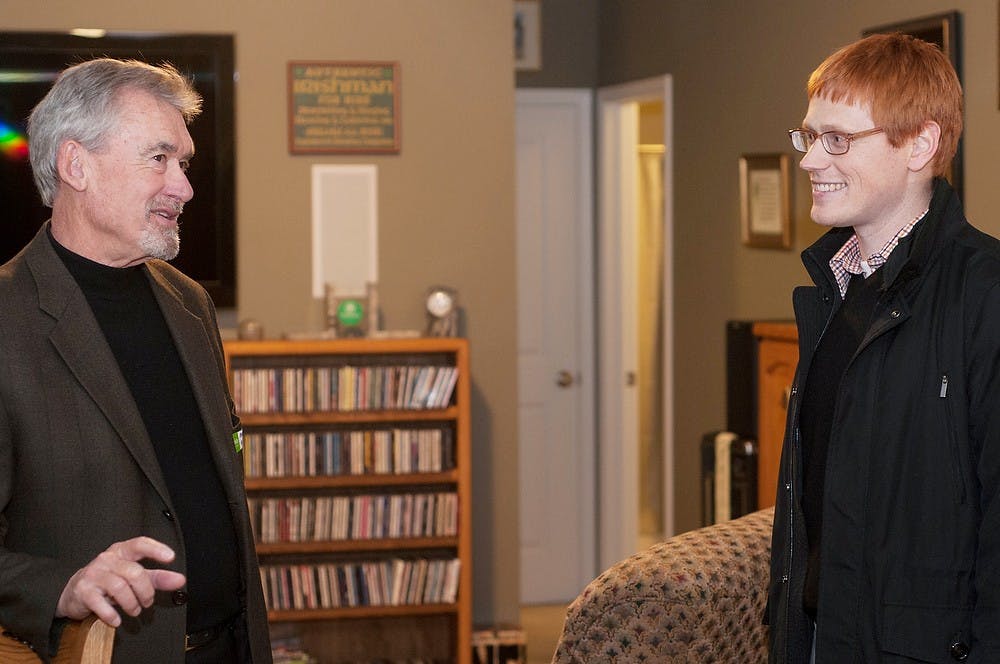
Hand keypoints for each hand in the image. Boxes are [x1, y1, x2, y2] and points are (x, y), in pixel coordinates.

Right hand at [56, 537, 186, 626]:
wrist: (74, 592)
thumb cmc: (108, 580)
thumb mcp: (134, 576)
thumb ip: (157, 578)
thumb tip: (179, 580)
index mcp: (122, 551)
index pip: (140, 544)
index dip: (156, 549)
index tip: (171, 557)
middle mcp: (107, 559)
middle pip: (134, 572)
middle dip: (146, 592)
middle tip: (147, 602)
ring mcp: (94, 574)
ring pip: (120, 587)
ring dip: (132, 604)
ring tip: (134, 610)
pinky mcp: (83, 590)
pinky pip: (100, 603)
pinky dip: (112, 615)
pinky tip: (117, 620)